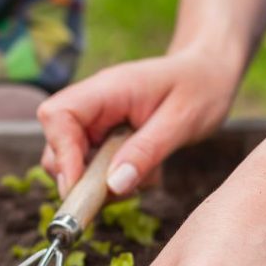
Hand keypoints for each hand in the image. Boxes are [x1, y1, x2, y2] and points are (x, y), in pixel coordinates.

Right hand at [37, 50, 238, 196]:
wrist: (210, 72)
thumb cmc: (200, 86)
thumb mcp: (182, 121)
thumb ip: (147, 152)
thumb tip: (113, 186)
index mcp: (106, 89)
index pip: (58, 116)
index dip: (62, 155)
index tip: (79, 187)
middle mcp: (93, 104)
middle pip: (56, 144)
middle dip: (79, 177)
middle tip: (116, 193)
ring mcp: (97, 121)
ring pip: (73, 162)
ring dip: (100, 183)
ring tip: (143, 177)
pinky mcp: (105, 137)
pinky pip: (94, 167)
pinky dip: (114, 181)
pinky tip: (145, 172)